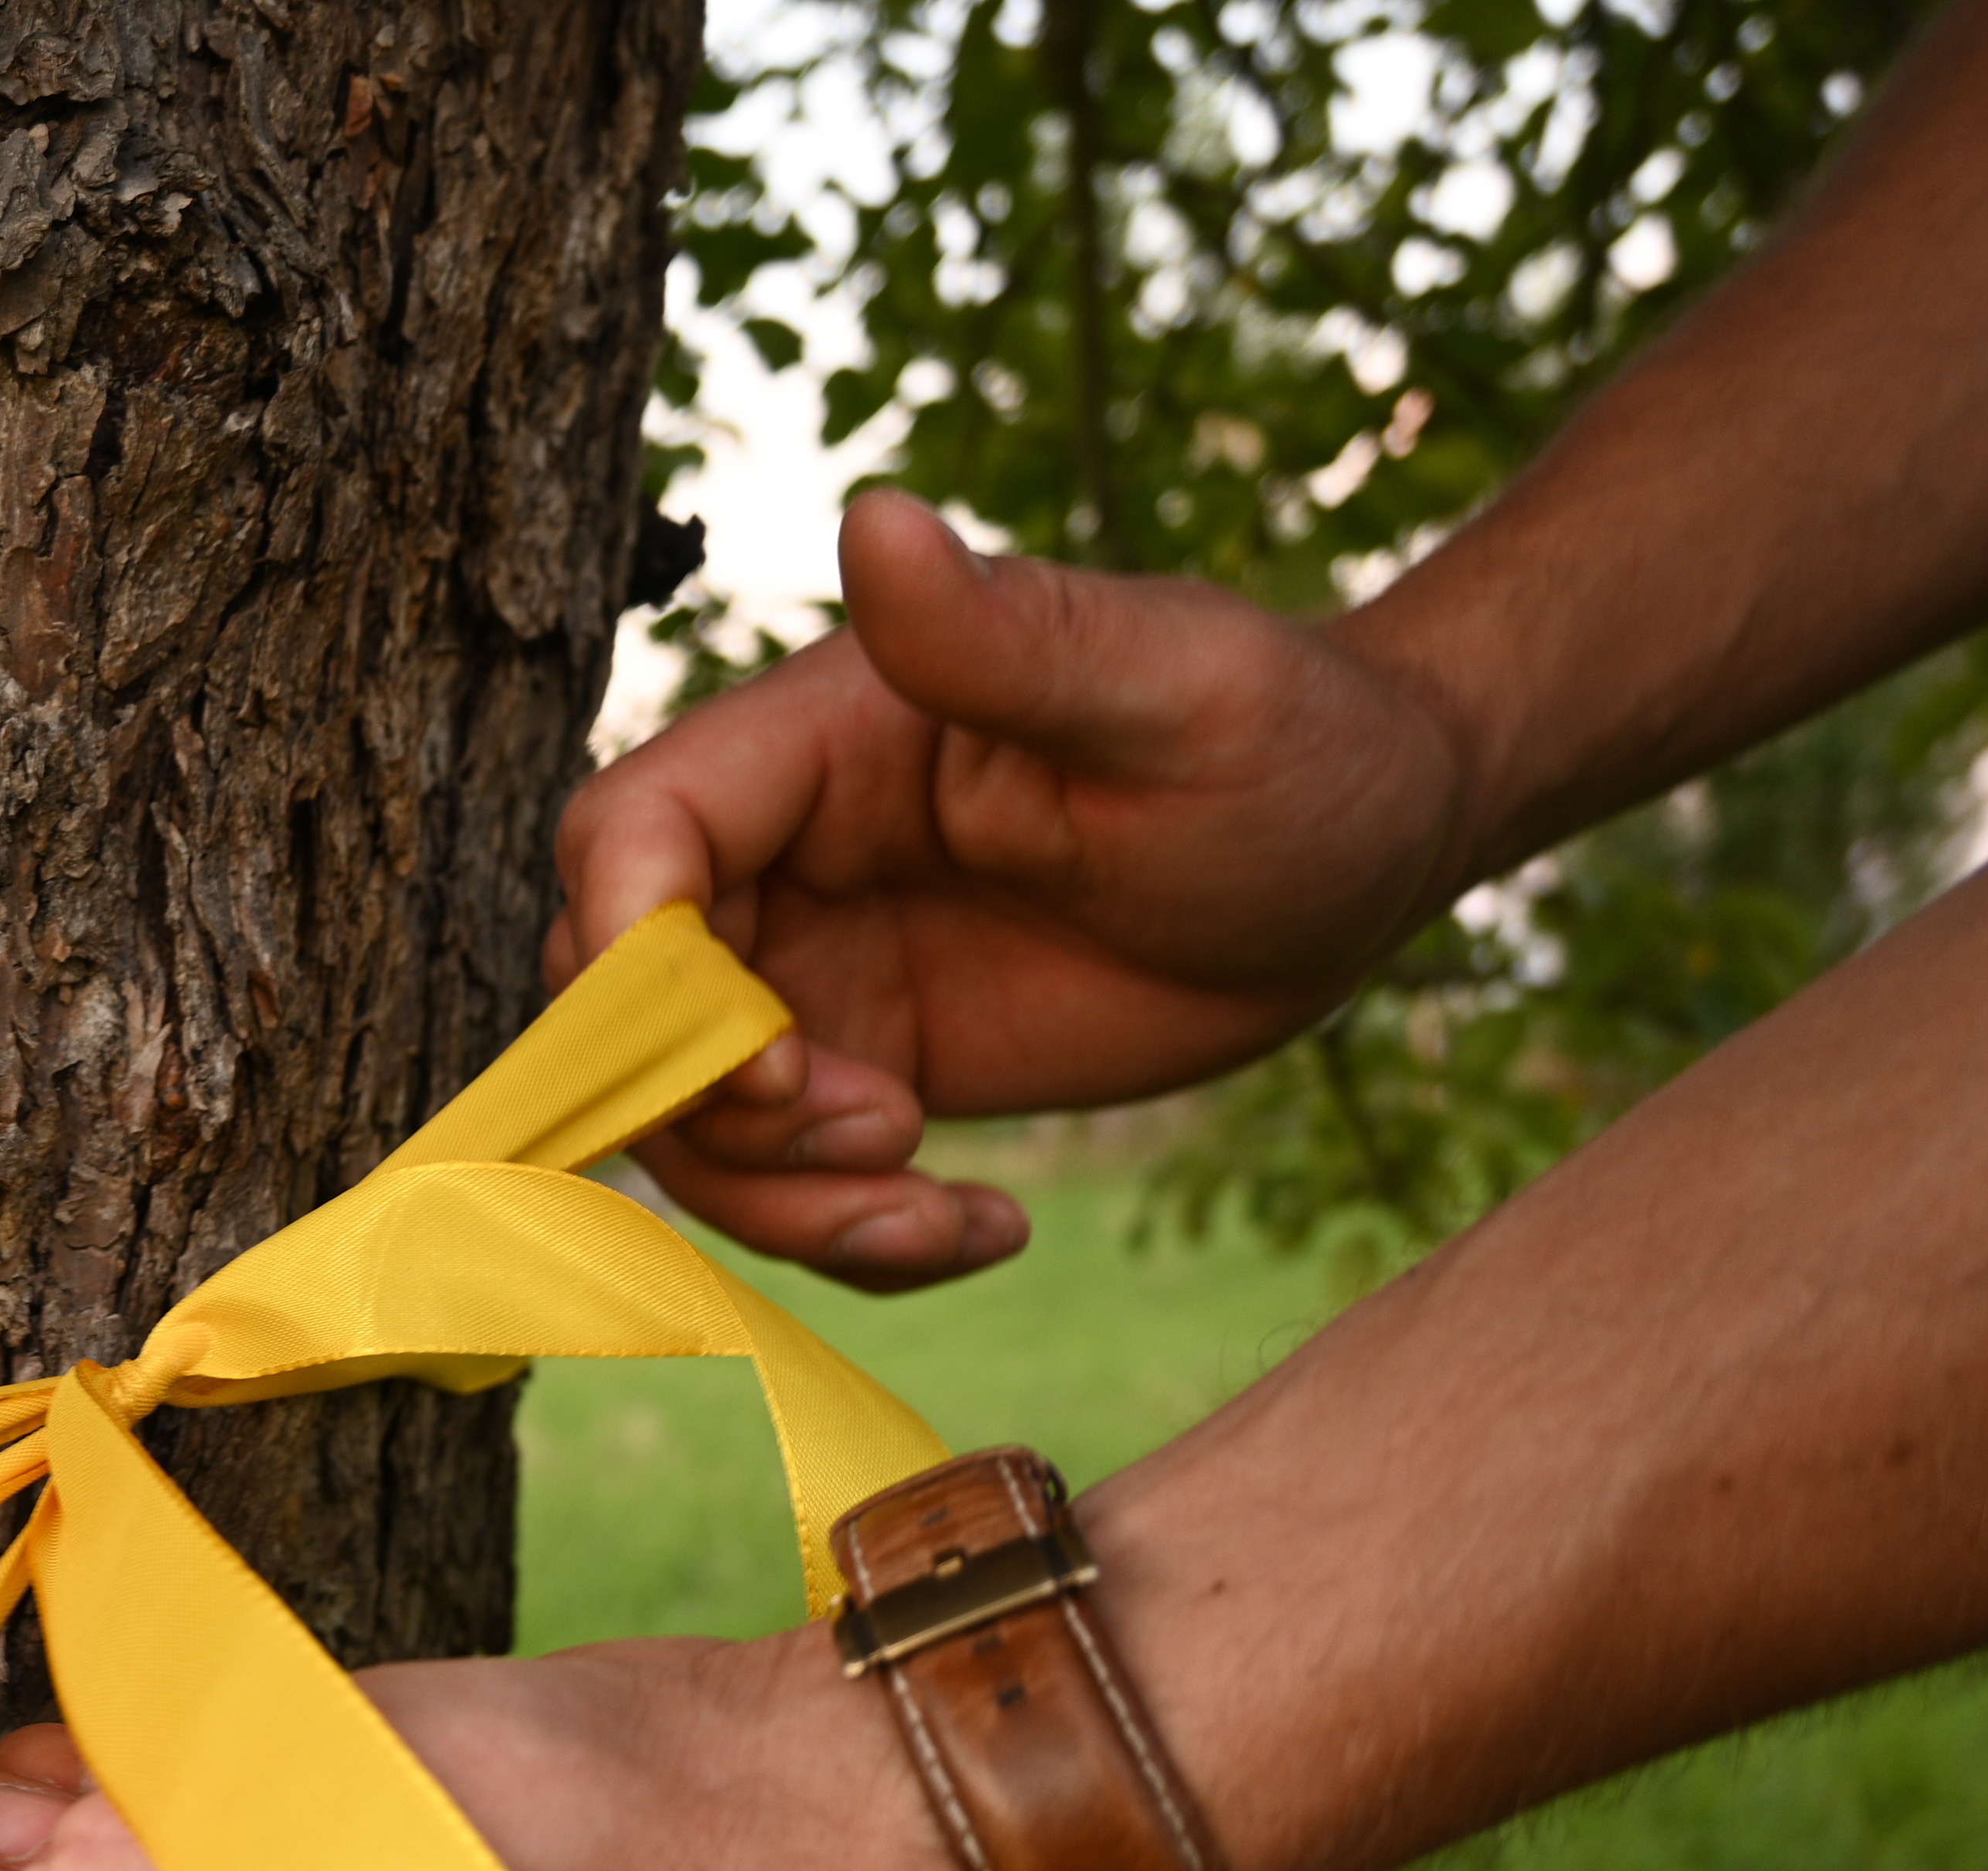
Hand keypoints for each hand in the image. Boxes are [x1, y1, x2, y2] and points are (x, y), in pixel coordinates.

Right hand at [551, 491, 1478, 1286]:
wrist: (1367, 853)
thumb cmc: (1287, 738)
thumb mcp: (1170, 686)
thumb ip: (1006, 631)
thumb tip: (874, 516)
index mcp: (815, 744)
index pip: (624, 842)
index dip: (639, 970)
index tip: (775, 1064)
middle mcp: (785, 859)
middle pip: (620, 1008)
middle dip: (707, 1112)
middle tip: (885, 1133)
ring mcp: (819, 975)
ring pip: (688, 1121)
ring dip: (782, 1200)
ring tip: (936, 1204)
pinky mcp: (872, 1069)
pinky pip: (789, 1183)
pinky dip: (855, 1237)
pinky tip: (991, 1227)